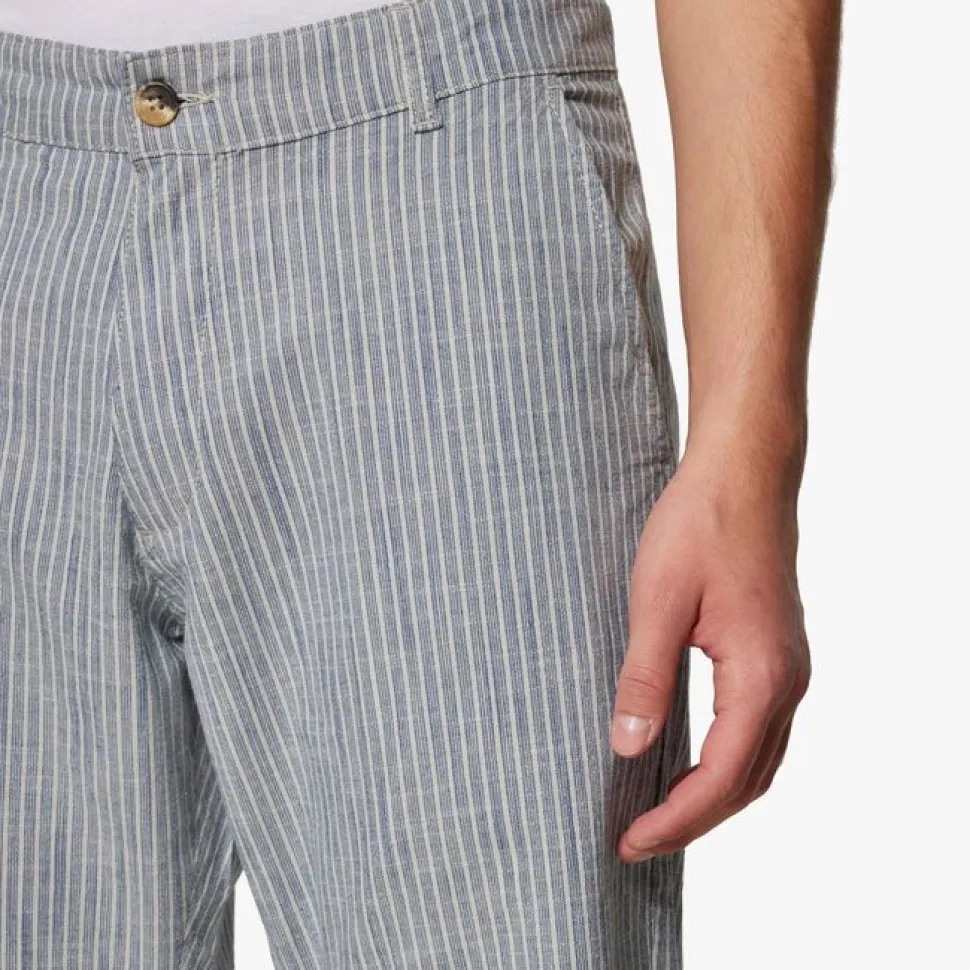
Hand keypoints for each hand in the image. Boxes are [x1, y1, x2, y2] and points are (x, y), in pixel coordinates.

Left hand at [611, 444, 810, 861]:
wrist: (743, 472)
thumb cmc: (700, 525)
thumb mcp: (657, 601)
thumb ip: (645, 678)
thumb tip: (628, 746)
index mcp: (761, 676)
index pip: (720, 778)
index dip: (675, 819)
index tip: (629, 839)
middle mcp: (787, 680)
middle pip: (747, 782)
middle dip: (693, 819)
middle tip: (636, 838)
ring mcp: (788, 667)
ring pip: (758, 760)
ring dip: (712, 796)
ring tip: (659, 812)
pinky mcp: (776, 652)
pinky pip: (758, 729)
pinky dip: (726, 762)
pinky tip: (689, 760)